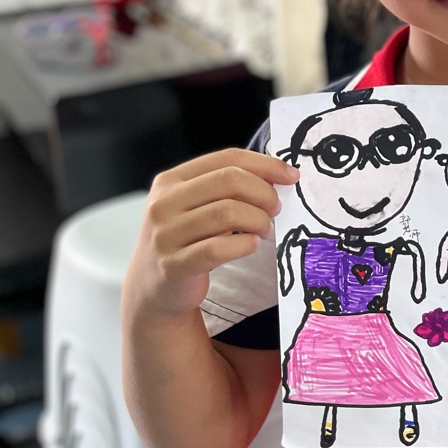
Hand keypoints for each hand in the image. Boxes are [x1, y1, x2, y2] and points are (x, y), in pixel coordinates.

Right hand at [126, 149, 297, 322]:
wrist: (155, 288)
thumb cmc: (187, 240)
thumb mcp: (197, 205)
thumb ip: (227, 187)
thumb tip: (279, 174)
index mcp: (171, 180)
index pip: (227, 158)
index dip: (266, 164)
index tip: (292, 176)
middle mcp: (162, 203)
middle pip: (229, 181)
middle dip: (264, 193)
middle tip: (276, 209)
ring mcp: (165, 235)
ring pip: (227, 212)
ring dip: (258, 220)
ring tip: (265, 230)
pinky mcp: (173, 265)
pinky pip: (218, 248)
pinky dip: (244, 245)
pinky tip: (251, 245)